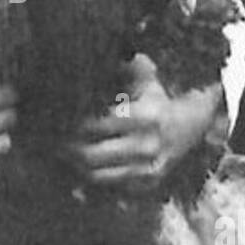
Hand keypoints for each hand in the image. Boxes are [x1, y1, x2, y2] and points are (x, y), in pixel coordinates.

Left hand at [64, 54, 224, 193]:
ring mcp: (147, 169)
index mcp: (144, 117)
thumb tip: (88, 58)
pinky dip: (93, 178)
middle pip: (90, 155)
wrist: (194, 125)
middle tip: (51, 140)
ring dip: (75, 166)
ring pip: (97, 175)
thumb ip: (121, 67)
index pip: (94, 124)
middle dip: (66, 148)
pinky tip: (80, 167)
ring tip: (60, 154)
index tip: (57, 117)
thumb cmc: (160, 97)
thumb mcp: (145, 78)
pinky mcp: (147, 184)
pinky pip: (111, 186)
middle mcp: (146, 146)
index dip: (71, 123)